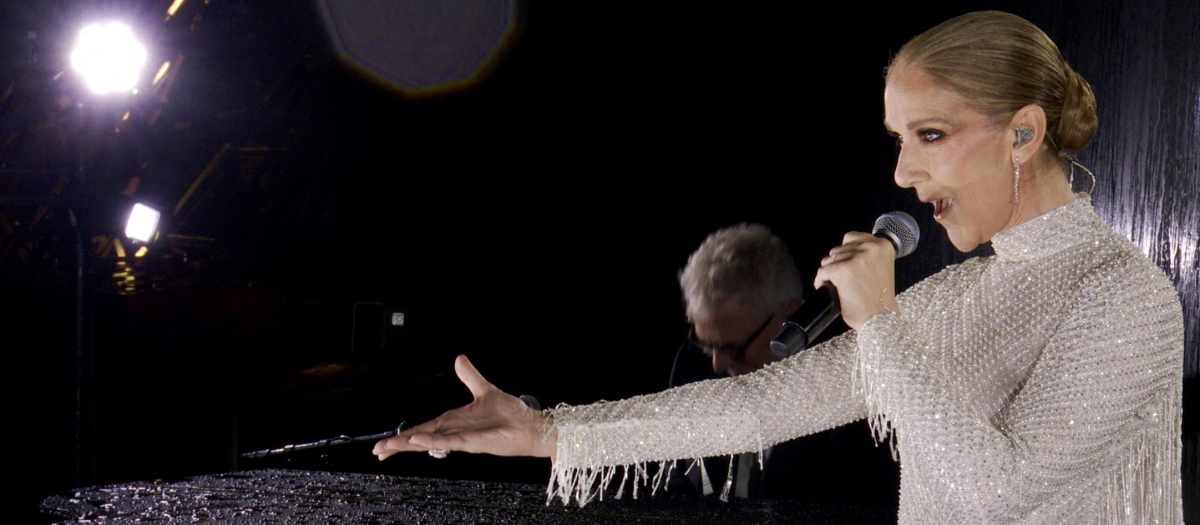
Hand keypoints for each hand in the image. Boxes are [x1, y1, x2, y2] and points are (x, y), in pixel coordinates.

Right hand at [373, 355, 555, 460]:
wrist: (530, 425)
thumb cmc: (511, 413)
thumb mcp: (485, 389)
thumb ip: (470, 376)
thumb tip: (459, 358)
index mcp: (453, 421)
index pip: (422, 429)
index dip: (404, 436)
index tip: (385, 444)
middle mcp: (454, 432)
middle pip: (420, 438)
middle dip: (398, 445)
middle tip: (377, 451)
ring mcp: (462, 439)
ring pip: (429, 442)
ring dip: (408, 445)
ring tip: (387, 449)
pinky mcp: (473, 443)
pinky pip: (448, 442)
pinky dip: (432, 441)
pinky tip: (417, 441)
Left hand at [813, 232, 899, 329]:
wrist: (880, 318)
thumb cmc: (879, 298)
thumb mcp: (880, 266)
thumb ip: (866, 255)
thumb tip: (842, 250)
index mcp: (882, 245)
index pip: (851, 238)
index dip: (845, 253)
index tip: (848, 265)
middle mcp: (870, 247)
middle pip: (838, 249)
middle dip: (837, 264)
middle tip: (845, 280)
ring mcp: (856, 258)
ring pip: (828, 260)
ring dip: (829, 273)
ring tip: (839, 286)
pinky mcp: (842, 270)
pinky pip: (822, 272)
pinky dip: (821, 282)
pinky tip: (829, 290)